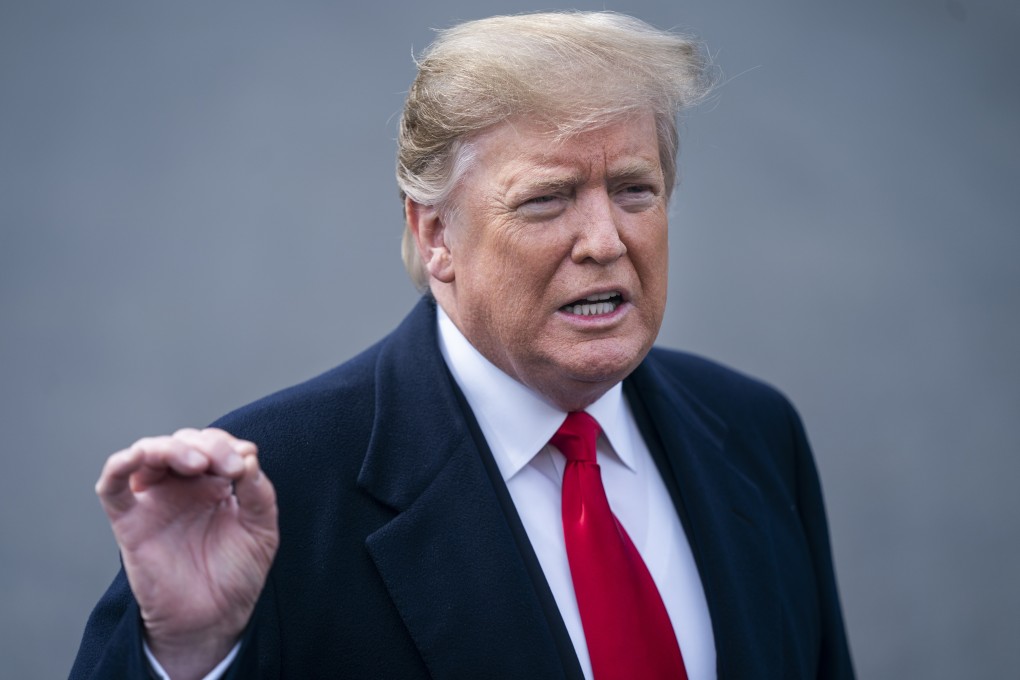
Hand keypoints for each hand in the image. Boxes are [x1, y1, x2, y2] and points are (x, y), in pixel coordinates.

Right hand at [95, 427, 278, 679]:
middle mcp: (183, 486)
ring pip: (150, 452)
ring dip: (172, 447)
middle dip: (209, 444)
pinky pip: (112, 485)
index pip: (215, 444)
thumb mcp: (261, 529)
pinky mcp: (130, 521)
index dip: (229, 445)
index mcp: (214, 482)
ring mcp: (155, 500)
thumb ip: (259, 493)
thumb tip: (248, 456)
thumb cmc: (237, 573)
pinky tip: (136, 457)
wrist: (213, 618)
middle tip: (228, 467)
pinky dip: (119, 464)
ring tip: (198, 463)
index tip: (244, 465)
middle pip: (185, 441)